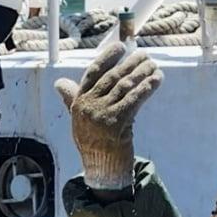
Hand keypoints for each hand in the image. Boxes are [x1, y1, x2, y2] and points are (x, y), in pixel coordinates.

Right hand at [55, 42, 162, 192]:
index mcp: (79, 102)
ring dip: (142, 73)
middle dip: (131, 64)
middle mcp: (88, 106)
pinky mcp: (117, 123)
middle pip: (113, 77)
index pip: (93, 72)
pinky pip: (135, 99)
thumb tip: (59, 83)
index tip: (120, 46)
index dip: (107, 57)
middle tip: (145, 56)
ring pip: (125, 86)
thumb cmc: (92, 140)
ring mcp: (102, 115)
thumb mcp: (78, 119)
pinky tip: (157, 80)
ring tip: (153, 65)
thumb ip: (71, 99)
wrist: (100, 169)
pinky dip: (147, 87)